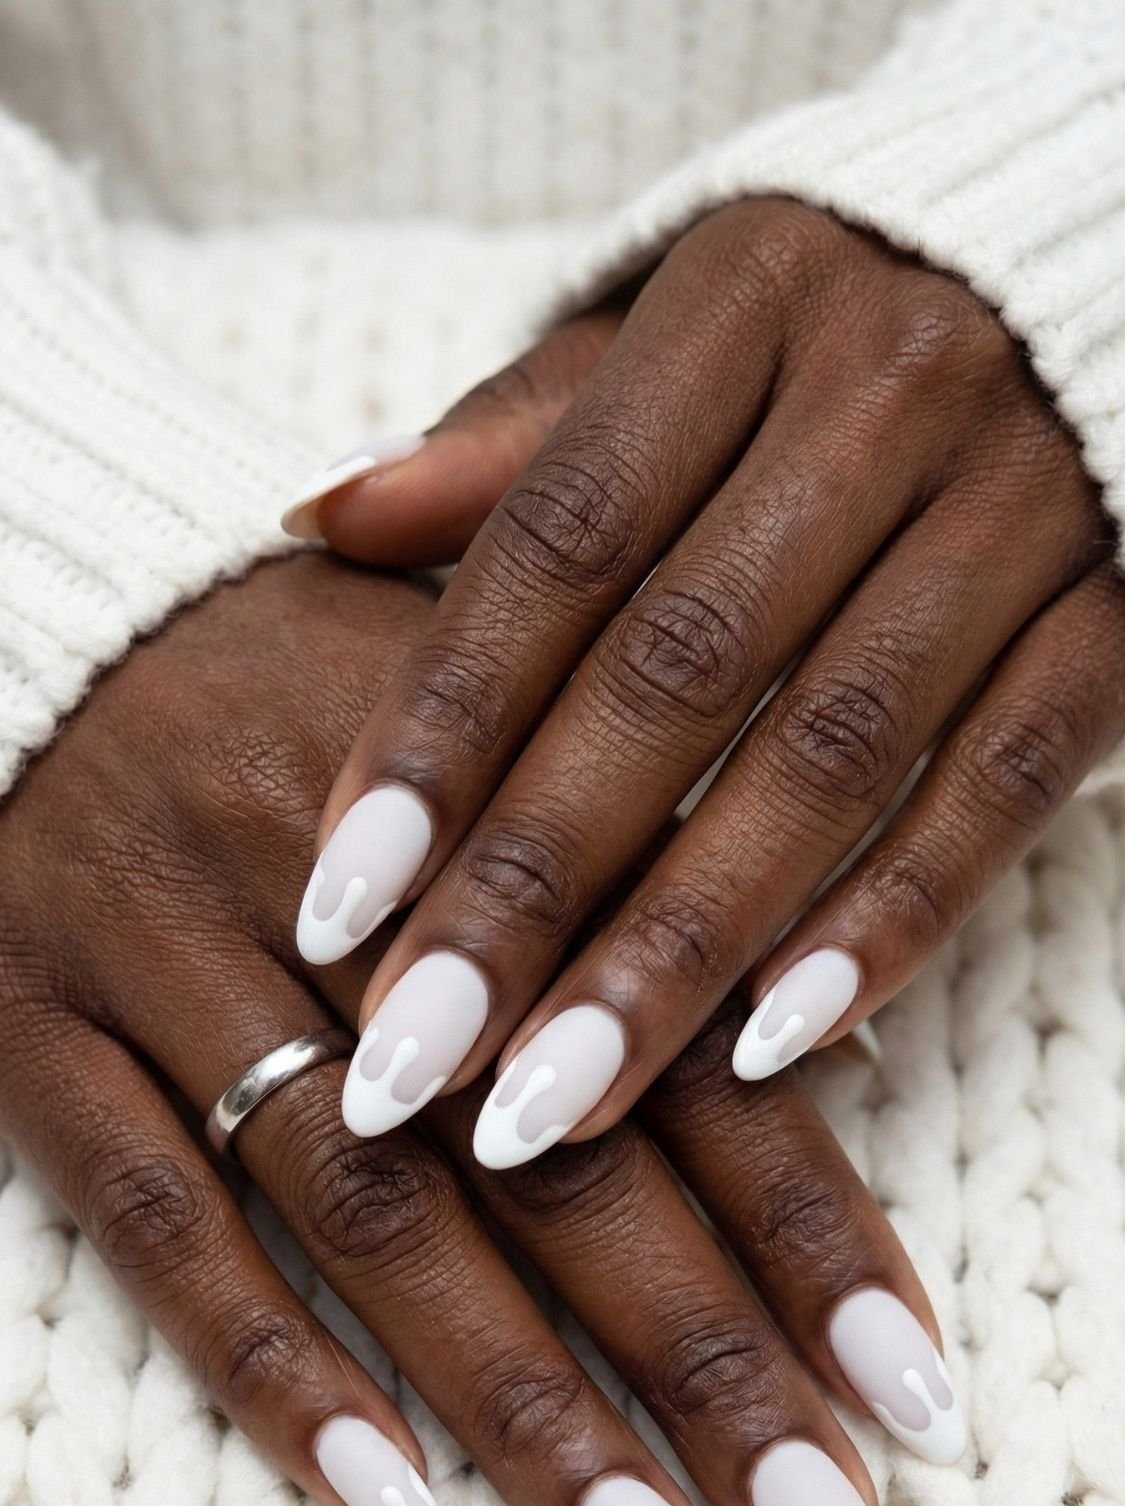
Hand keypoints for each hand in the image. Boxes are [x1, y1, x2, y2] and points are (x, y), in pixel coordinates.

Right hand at [0, 557, 962, 1505]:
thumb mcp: (506, 711)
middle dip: (703, 1364)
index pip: (679, 1042)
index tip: (905, 1393)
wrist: (43, 613)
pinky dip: (268, 1365)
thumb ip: (654, 868)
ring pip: (368, 1211)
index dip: (805, 1223)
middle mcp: (346, 887)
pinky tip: (393, 1503)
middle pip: (549, 1157)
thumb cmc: (308, 676)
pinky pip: (148, 1213)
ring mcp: (172, 957)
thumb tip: (837, 1050)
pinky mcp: (32, 1021)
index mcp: (494, 798)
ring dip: (523, 1409)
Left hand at [291, 196, 1123, 1166]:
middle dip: (535, 887)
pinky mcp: (1123, 617)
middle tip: (416, 1059)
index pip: (560, 544)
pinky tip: (767, 1045)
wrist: (1111, 277)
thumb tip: (316, 518)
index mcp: (745, 301)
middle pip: (679, 673)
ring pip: (832, 757)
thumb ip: (518, 443)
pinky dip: (888, 921)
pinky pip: (1005, 787)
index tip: (338, 902)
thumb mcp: (677, 339)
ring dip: (681, 947)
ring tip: (556, 1101)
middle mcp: (889, 390)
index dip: (440, 731)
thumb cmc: (839, 334)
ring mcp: (1026, 506)